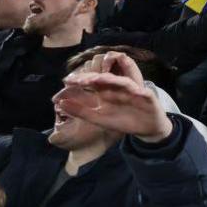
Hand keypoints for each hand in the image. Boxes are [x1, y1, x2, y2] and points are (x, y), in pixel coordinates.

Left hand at [56, 52, 172, 142]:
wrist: (146, 129)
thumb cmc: (124, 121)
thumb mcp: (99, 118)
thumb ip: (81, 111)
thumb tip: (60, 103)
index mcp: (107, 92)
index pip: (92, 82)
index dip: (80, 80)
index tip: (67, 81)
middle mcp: (118, 87)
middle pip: (105, 78)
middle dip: (92, 77)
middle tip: (79, 78)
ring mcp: (132, 89)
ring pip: (120, 81)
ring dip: (110, 79)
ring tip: (97, 79)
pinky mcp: (146, 94)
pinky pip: (138, 88)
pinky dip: (132, 87)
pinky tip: (125, 87)